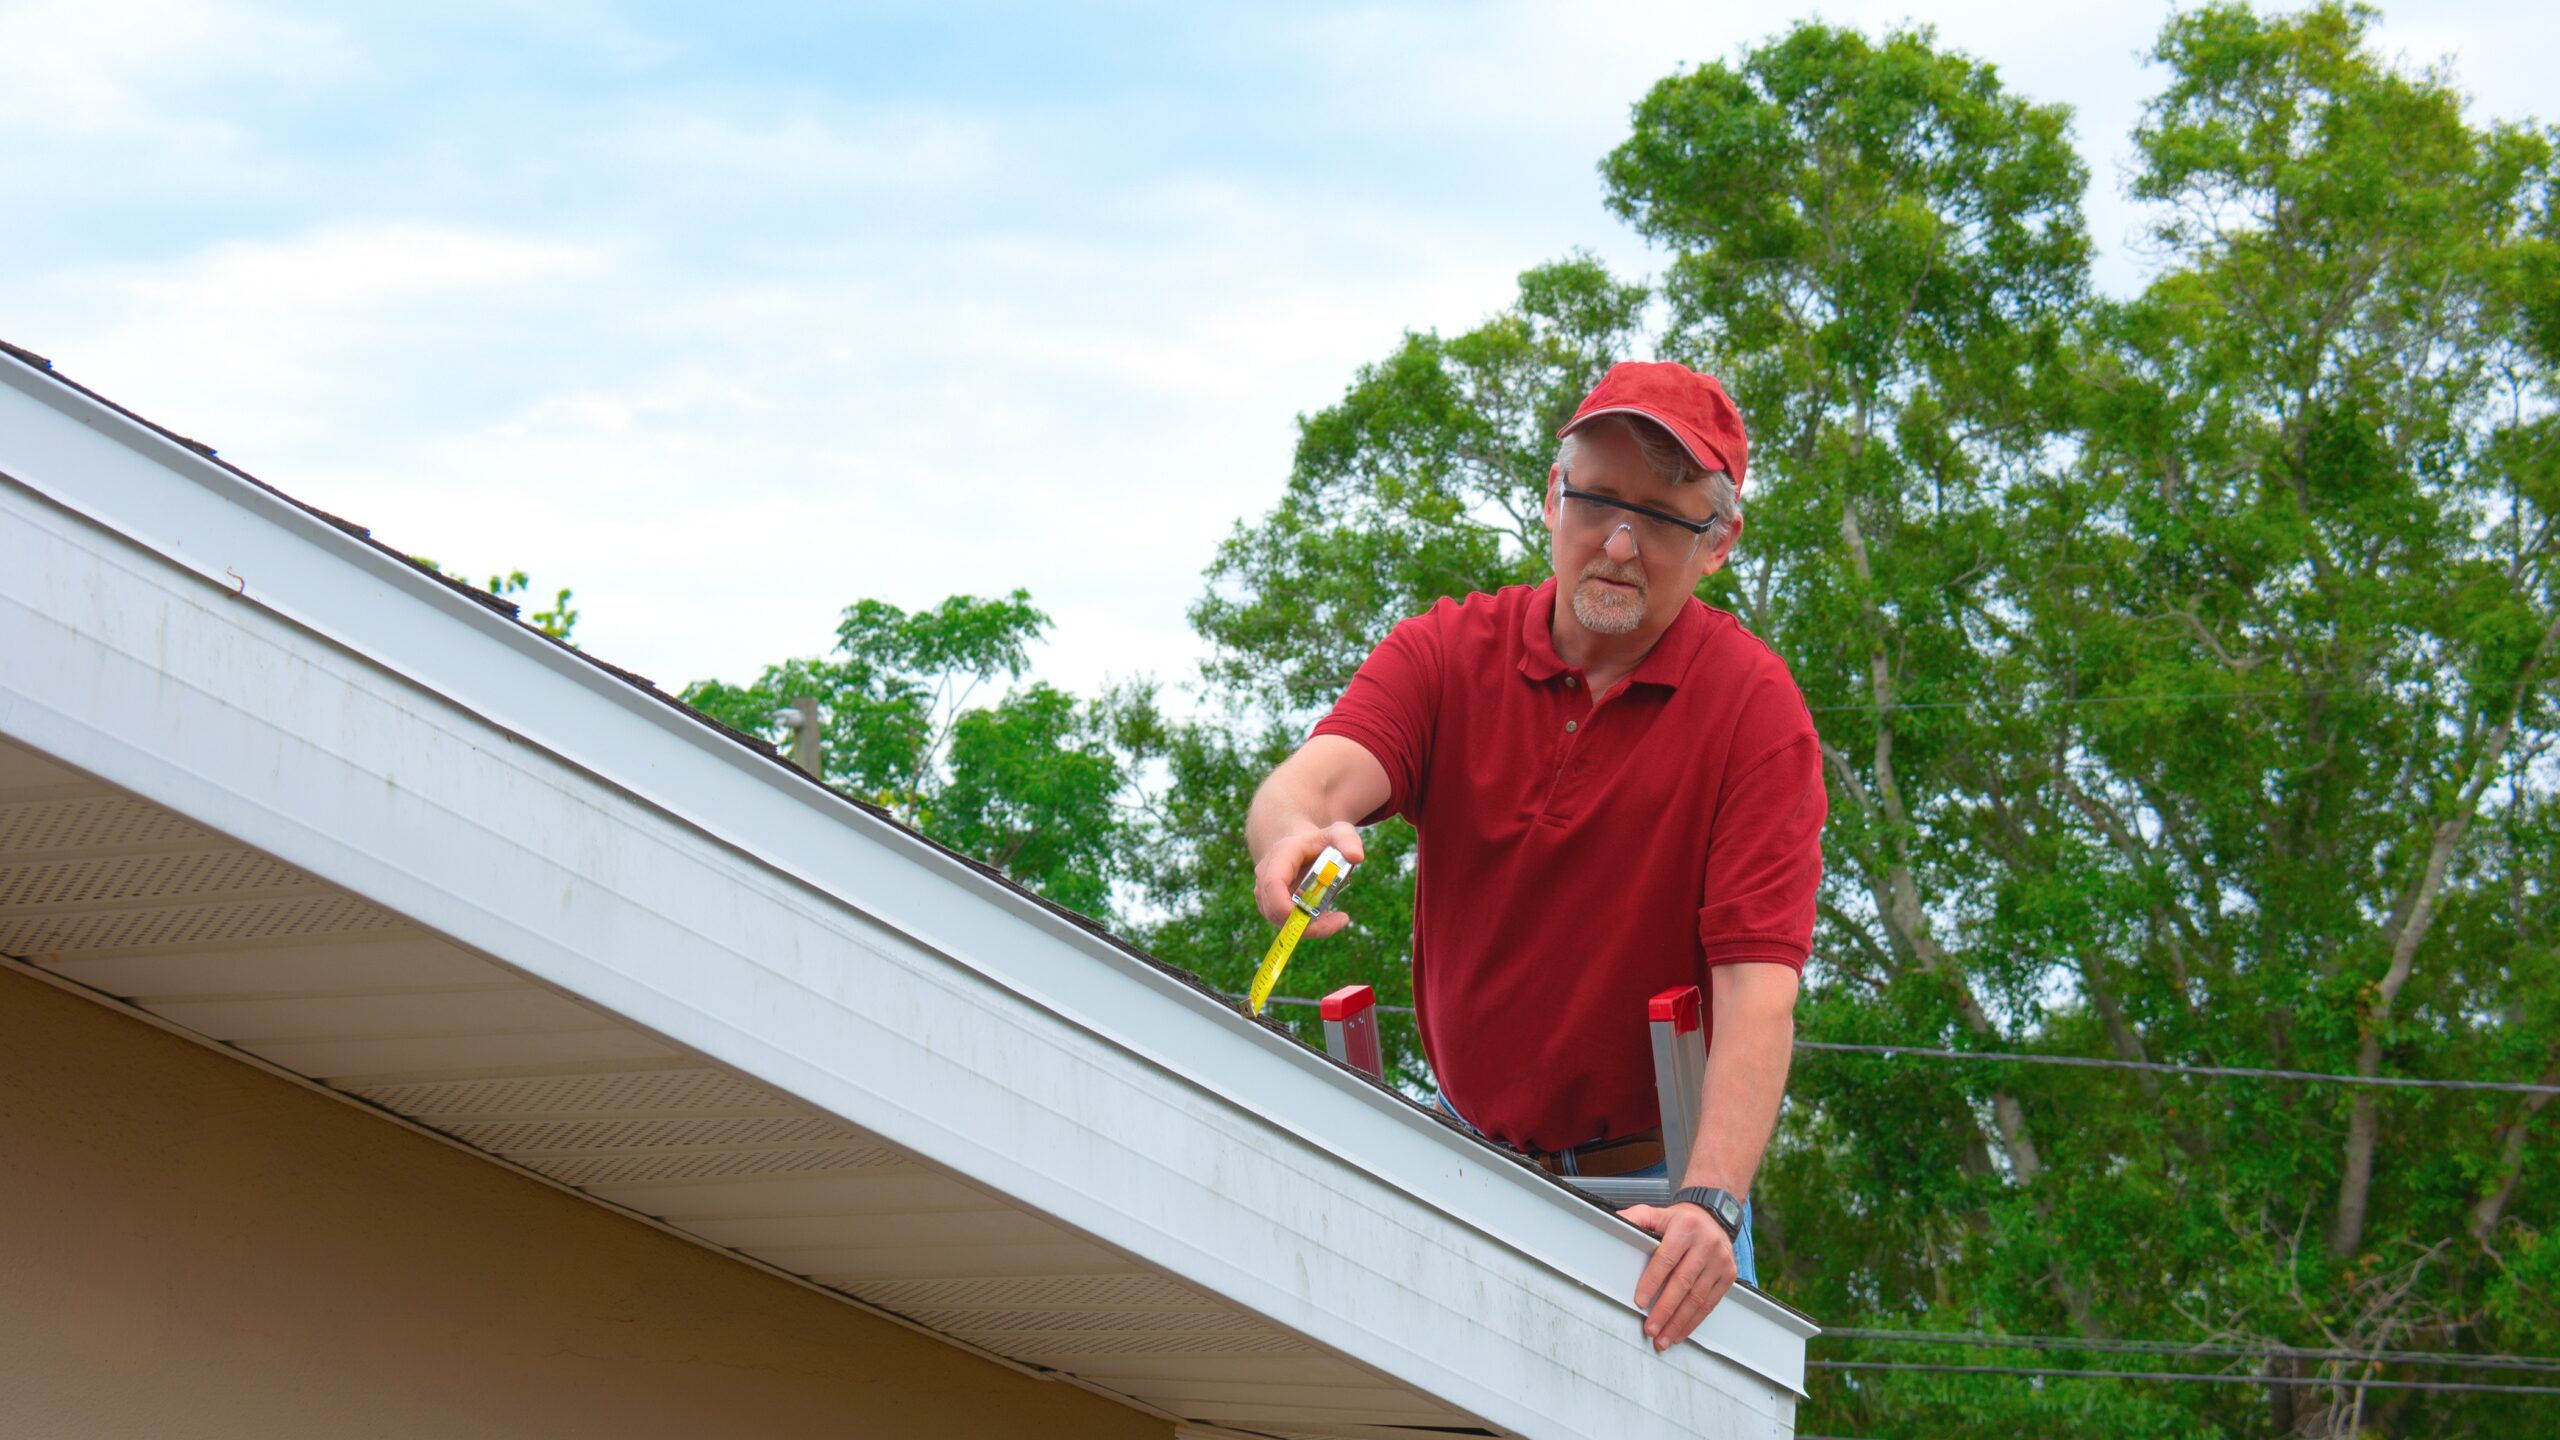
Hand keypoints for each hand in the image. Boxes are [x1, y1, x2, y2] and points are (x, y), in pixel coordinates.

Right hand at [1252, 823, 1364, 938]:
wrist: (1300, 847)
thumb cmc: (1320, 841)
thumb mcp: (1338, 833)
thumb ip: (1348, 839)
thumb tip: (1357, 857)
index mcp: (1280, 856)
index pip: (1273, 884)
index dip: (1285, 906)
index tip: (1314, 917)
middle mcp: (1266, 876)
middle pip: (1276, 911)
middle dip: (1308, 924)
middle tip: (1342, 919)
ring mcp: (1265, 893)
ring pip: (1282, 922)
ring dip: (1311, 927)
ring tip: (1338, 918)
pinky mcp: (1271, 907)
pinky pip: (1287, 924)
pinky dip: (1309, 927)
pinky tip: (1327, 917)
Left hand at [1618, 1200, 1736, 1350]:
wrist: (1715, 1218)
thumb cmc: (1682, 1221)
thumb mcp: (1658, 1213)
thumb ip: (1636, 1218)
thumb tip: (1614, 1223)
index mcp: (1686, 1228)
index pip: (1667, 1258)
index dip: (1652, 1281)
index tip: (1640, 1301)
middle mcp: (1706, 1244)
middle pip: (1683, 1282)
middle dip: (1665, 1309)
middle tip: (1651, 1328)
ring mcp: (1720, 1261)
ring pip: (1698, 1297)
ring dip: (1679, 1322)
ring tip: (1663, 1338)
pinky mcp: (1728, 1276)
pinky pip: (1711, 1303)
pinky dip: (1694, 1320)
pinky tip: (1681, 1331)